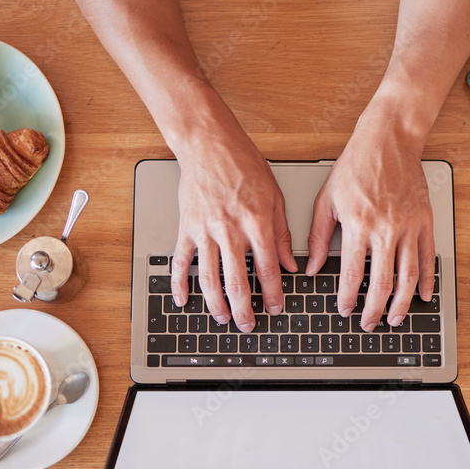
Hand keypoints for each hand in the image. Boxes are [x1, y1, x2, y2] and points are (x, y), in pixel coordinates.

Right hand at [170, 124, 296, 331]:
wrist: (208, 143)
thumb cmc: (243, 164)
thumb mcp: (274, 196)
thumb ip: (281, 233)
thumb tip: (290, 264)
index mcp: (256, 221)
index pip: (268, 268)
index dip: (273, 293)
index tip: (276, 308)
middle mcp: (230, 229)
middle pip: (237, 280)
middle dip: (244, 309)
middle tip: (248, 325)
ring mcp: (205, 230)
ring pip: (209, 277)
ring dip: (216, 303)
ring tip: (223, 318)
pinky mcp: (186, 227)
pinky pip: (181, 261)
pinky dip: (180, 283)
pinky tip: (183, 300)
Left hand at [306, 101, 434, 331]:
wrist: (388, 140)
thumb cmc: (355, 166)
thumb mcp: (326, 199)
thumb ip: (318, 237)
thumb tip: (312, 268)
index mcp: (357, 225)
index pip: (352, 274)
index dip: (347, 298)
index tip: (344, 310)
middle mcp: (385, 229)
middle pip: (381, 283)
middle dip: (374, 310)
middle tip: (369, 324)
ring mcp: (408, 227)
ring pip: (408, 276)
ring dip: (401, 303)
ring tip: (394, 319)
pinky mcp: (425, 222)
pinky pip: (428, 258)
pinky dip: (427, 280)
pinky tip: (423, 296)